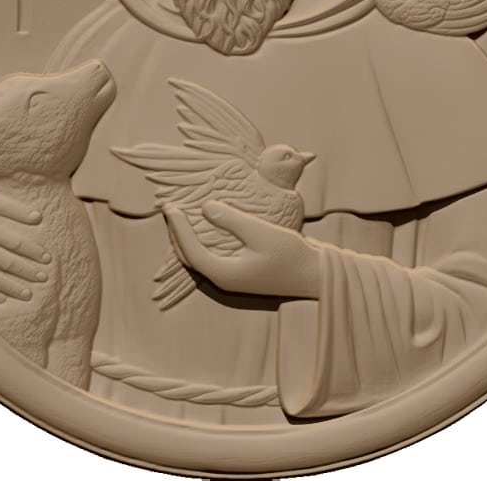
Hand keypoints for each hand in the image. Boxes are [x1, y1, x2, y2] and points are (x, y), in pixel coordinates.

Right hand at [0, 187, 50, 303]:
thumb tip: (39, 217)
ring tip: (28, 293)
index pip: (9, 234)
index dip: (29, 246)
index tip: (47, 258)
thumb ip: (10, 207)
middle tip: (43, 277)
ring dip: (8, 285)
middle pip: (0, 255)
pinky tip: (2, 298)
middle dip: (24, 268)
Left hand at [162, 201, 320, 298]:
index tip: (169, 207)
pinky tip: (203, 227)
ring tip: (180, 216)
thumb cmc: (292, 255)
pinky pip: (211, 257)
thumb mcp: (261, 232)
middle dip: (176, 233)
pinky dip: (201, 241)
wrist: (317, 275)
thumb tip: (205, 207)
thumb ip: (232, 220)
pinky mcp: (240, 273)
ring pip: (198, 258)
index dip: (177, 227)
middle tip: (169, 208)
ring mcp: (232, 278)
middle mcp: (224, 279)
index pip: (190, 250)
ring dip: (186, 237)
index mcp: (224, 274)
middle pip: (188, 257)